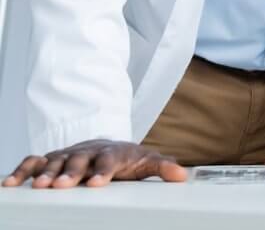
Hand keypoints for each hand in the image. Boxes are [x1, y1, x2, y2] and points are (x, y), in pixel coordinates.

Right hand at [2, 140, 186, 188]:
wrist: (108, 145)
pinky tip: (10, 183)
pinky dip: (23, 170)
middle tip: (61, 185)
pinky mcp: (53, 158)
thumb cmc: (128, 158)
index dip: (102, 171)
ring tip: (38, 186)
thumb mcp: (146, 162)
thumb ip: (162, 168)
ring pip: (55, 160)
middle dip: (70, 172)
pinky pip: (35, 161)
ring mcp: (69, 154)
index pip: (108, 160)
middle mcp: (88, 151)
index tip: (97, 183)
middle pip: (78, 160)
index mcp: (112, 152)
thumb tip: (182, 176)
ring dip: (45, 172)